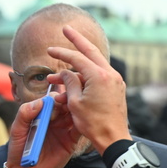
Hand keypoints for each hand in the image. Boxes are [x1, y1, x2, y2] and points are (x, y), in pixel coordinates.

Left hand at [5, 93, 79, 167]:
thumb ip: (24, 114)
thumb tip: (39, 102)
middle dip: (67, 103)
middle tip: (67, 106)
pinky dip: (82, 125)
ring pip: (74, 116)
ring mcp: (64, 130)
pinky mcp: (71, 141)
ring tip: (74, 113)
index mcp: (41, 114)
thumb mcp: (17, 130)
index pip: (51, 100)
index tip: (56, 101)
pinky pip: (79, 131)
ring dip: (76, 112)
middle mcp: (54, 120)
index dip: (55, 98)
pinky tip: (81, 123)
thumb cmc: (18, 150)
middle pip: (65, 105)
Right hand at [48, 24, 130, 153]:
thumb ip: (70, 83)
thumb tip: (66, 72)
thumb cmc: (94, 124)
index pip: (77, 58)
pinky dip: (87, 76)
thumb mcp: (75, 103)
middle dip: (77, 40)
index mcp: (99, 76)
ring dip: (77, 68)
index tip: (49, 50)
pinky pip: (100, 76)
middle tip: (66, 29)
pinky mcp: (117, 88)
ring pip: (95, 66)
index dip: (62, 53)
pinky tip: (74, 81)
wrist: (114, 139)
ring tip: (57, 76)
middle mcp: (110, 75)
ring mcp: (116, 81)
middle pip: (91, 51)